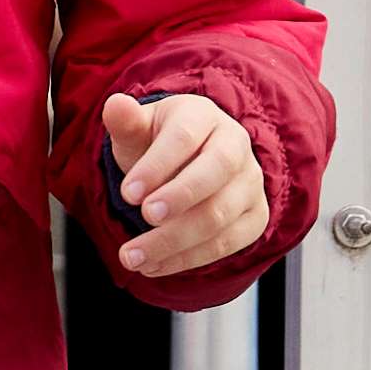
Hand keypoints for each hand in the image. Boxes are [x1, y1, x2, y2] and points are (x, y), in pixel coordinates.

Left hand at [100, 92, 275, 275]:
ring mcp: (250, 183)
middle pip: (214, 172)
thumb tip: (115, 104)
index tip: (127, 194)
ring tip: (131, 256)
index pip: (185, 137)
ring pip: (219, 215)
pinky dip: (187, 259)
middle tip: (142, 218)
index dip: (157, 166)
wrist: (189, 164)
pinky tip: (153, 265)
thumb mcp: (138, 130)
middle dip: (178, 198)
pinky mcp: (255, 218)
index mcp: (204, 117)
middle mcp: (236, 146)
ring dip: (174, 241)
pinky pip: (226, 244)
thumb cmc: (158, 145)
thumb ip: (125, 122)